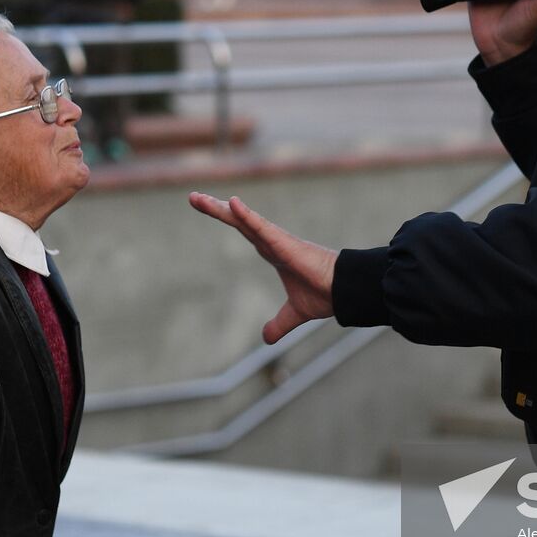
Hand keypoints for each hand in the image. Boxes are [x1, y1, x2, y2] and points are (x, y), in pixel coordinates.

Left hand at [188, 193, 336, 343]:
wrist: (343, 292)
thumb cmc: (324, 294)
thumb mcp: (294, 313)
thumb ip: (279, 324)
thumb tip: (266, 339)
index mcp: (273, 251)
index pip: (244, 230)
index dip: (227, 218)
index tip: (209, 207)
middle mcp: (272, 242)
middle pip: (237, 221)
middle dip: (215, 209)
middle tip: (193, 197)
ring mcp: (277, 240)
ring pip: (242, 220)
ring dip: (220, 209)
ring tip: (197, 198)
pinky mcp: (284, 243)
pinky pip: (260, 226)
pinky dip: (245, 215)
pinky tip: (231, 203)